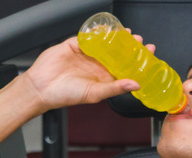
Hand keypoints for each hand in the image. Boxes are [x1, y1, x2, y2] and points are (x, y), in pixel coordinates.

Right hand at [22, 33, 154, 111]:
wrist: (41, 88)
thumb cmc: (66, 95)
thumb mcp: (95, 93)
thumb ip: (115, 88)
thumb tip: (135, 84)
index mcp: (104, 78)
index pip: (125, 68)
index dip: (137, 62)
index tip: (149, 55)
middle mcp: (97, 65)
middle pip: (118, 53)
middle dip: (130, 47)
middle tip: (140, 42)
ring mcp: (87, 54)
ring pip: (106, 43)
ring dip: (117, 38)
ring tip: (129, 34)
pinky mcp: (75, 44)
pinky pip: (89, 36)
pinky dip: (98, 31)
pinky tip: (108, 28)